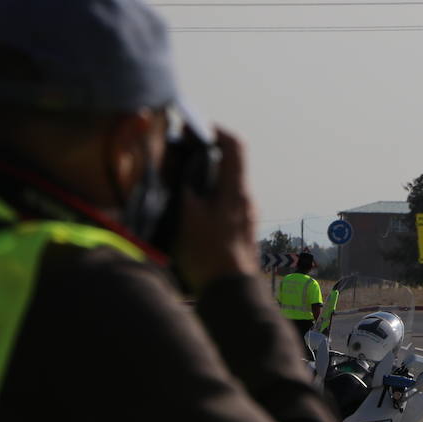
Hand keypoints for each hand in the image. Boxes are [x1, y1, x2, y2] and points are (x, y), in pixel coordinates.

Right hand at [173, 127, 258, 290]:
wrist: (231, 293)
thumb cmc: (208, 255)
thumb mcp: (186, 215)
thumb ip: (183, 184)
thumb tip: (177, 161)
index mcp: (236, 191)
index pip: (235, 146)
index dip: (215, 131)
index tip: (194, 128)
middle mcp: (245, 200)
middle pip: (228, 165)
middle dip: (204, 155)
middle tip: (178, 154)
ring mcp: (245, 216)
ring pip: (224, 186)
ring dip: (204, 178)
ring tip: (178, 182)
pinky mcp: (240, 230)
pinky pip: (224, 203)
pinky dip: (207, 197)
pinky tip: (188, 209)